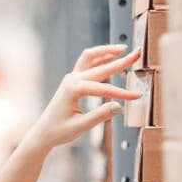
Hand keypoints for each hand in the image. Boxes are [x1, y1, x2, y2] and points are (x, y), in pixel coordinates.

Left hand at [25, 45, 141, 149]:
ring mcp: (71, 78)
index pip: (103, 89)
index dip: (121, 93)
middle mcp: (71, 80)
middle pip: (99, 66)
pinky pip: (87, 63)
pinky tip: (112, 56)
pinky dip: (100, 58)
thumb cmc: (59, 131)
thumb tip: (119, 106)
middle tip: (137, 53)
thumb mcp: (80, 127)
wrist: (43, 132)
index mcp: (72, 90)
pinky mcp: (73, 80)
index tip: (137, 96)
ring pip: (89, 57)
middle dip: (120, 61)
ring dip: (106, 51)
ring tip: (123, 48)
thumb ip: (100, 116)